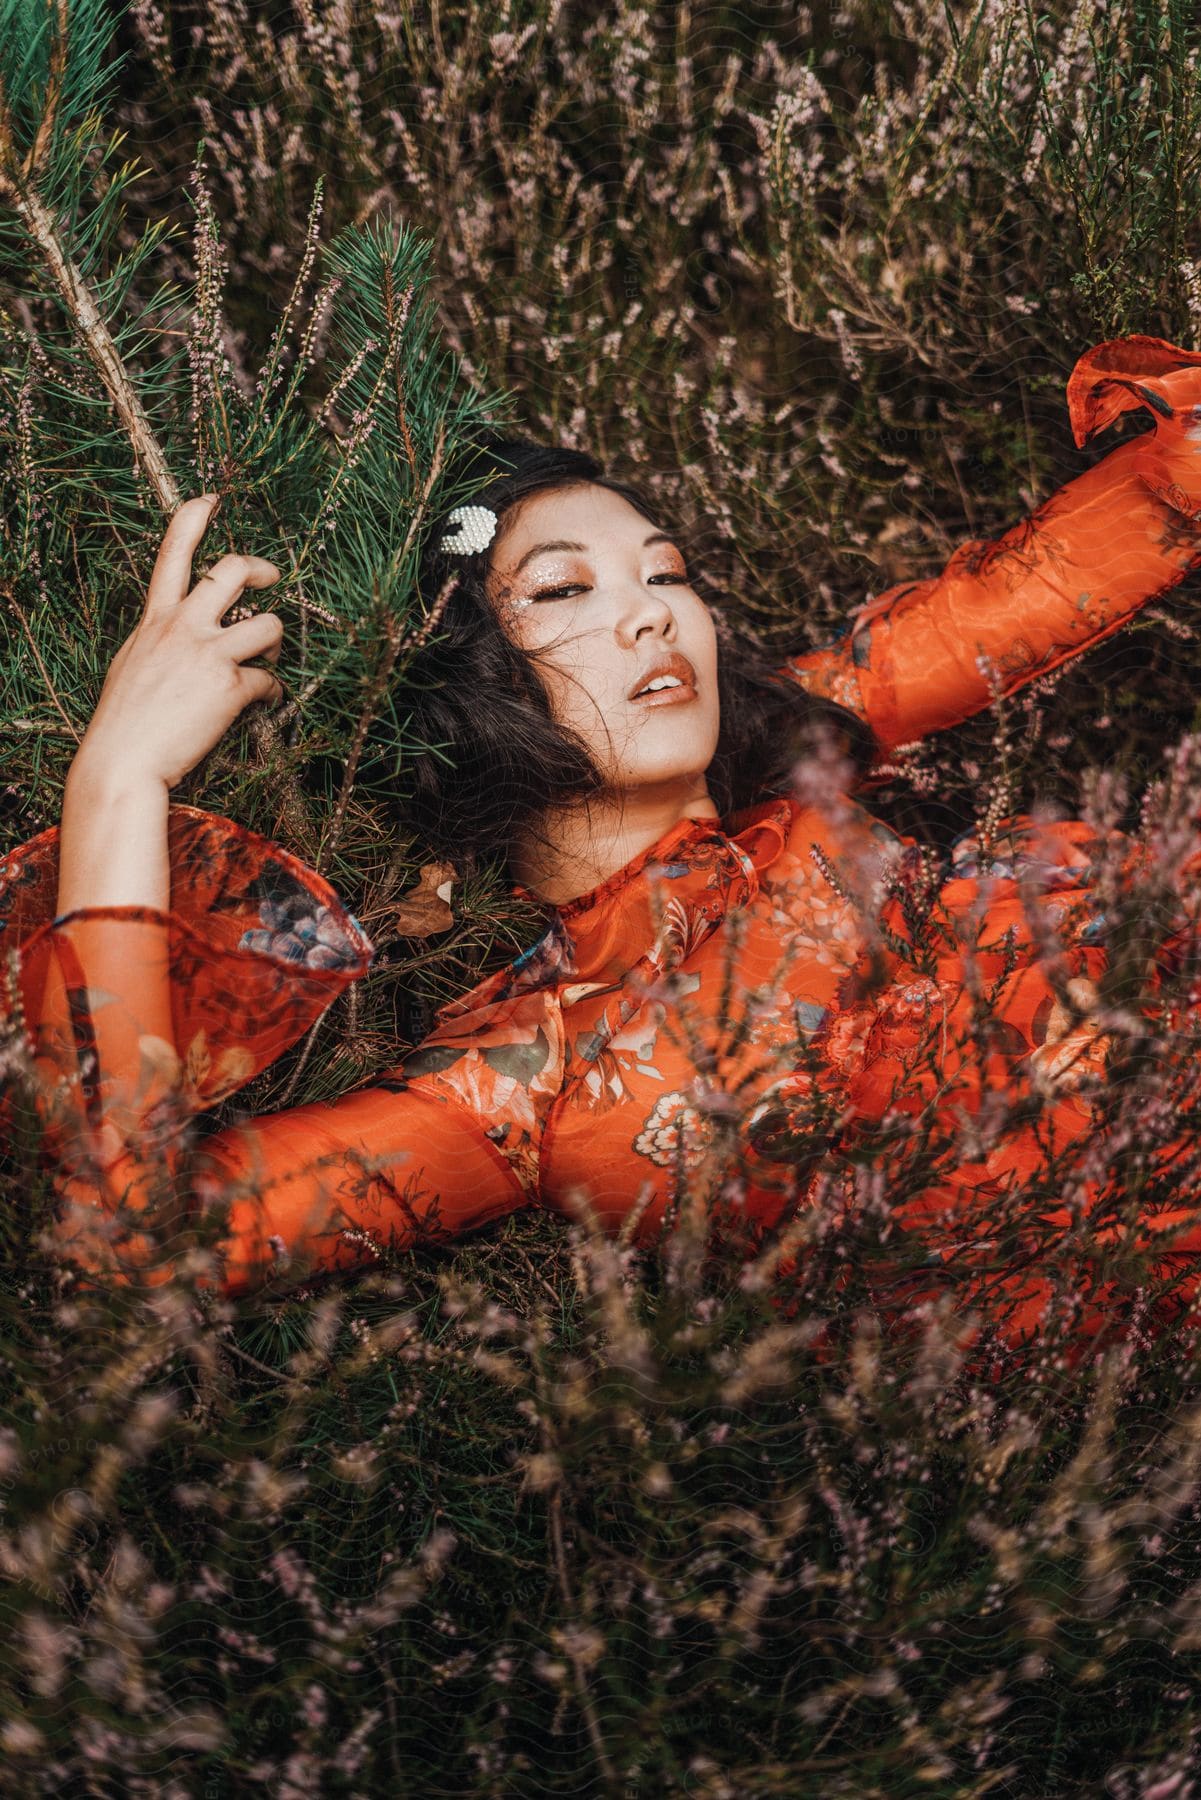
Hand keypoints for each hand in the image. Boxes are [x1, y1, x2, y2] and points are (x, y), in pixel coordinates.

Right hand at [71, 495, 284, 791]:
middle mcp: (183, 626)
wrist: (124, 759)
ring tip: (269, 657)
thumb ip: (158, 640)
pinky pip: (270, 680)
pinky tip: (264, 702)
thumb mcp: (131, 663)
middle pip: (234, 570)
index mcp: (156, 619)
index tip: (211, 499)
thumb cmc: (124, 720)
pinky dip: (273, 692)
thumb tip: (179, 639)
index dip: (194, 519)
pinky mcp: (230, 686)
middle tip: (274, 579)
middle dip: (263, 568)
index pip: (173, 554)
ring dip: (277, 642)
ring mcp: (209, 654)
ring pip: (269, 624)